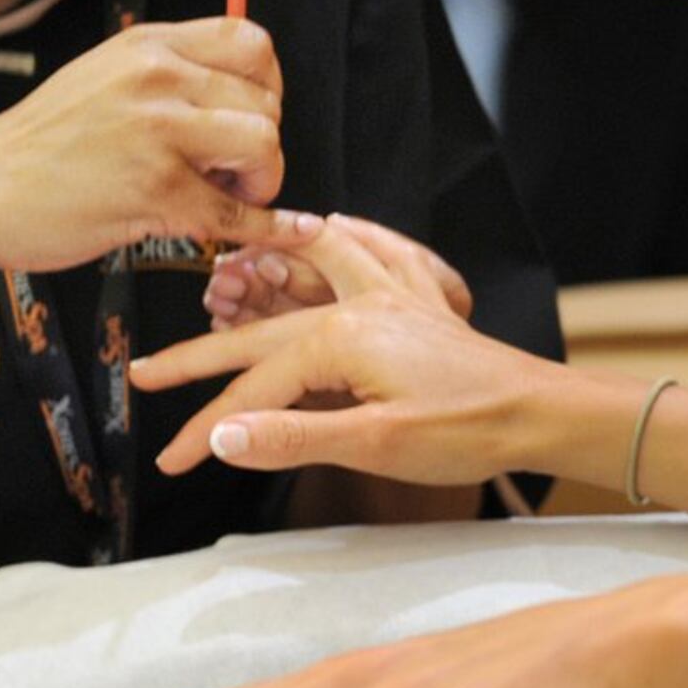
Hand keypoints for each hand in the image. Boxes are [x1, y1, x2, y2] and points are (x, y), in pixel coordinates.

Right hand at [0, 19, 306, 273]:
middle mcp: (157, 78)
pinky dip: (268, 227)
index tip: (251, 114)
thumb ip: (167, 75)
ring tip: (225, 194)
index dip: (267, 84)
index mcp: (148, 45)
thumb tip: (239, 96)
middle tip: (231, 170)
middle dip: (262, 142)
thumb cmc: (40, 143)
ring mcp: (156, 132)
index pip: (252, 43)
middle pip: (265, 101)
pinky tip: (281, 229)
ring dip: (260, 180)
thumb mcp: (103, 76)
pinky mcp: (155, 190)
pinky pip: (238, 211)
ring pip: (263, 145)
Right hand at [136, 218, 562, 488]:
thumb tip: (221, 439)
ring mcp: (391, 299)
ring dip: (262, 277)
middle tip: (145, 376)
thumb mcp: (374, 444)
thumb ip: (292, 437)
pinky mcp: (418, 305)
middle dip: (202, 359)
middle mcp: (360, 304)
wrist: (543, 412)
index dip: (205, 429)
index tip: (170, 462)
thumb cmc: (468, 429)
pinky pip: (374, 253)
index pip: (253, 391)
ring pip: (309, 275)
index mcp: (342, 338)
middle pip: (263, 334)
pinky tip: (330, 225)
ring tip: (219, 278)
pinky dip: (345, 238)